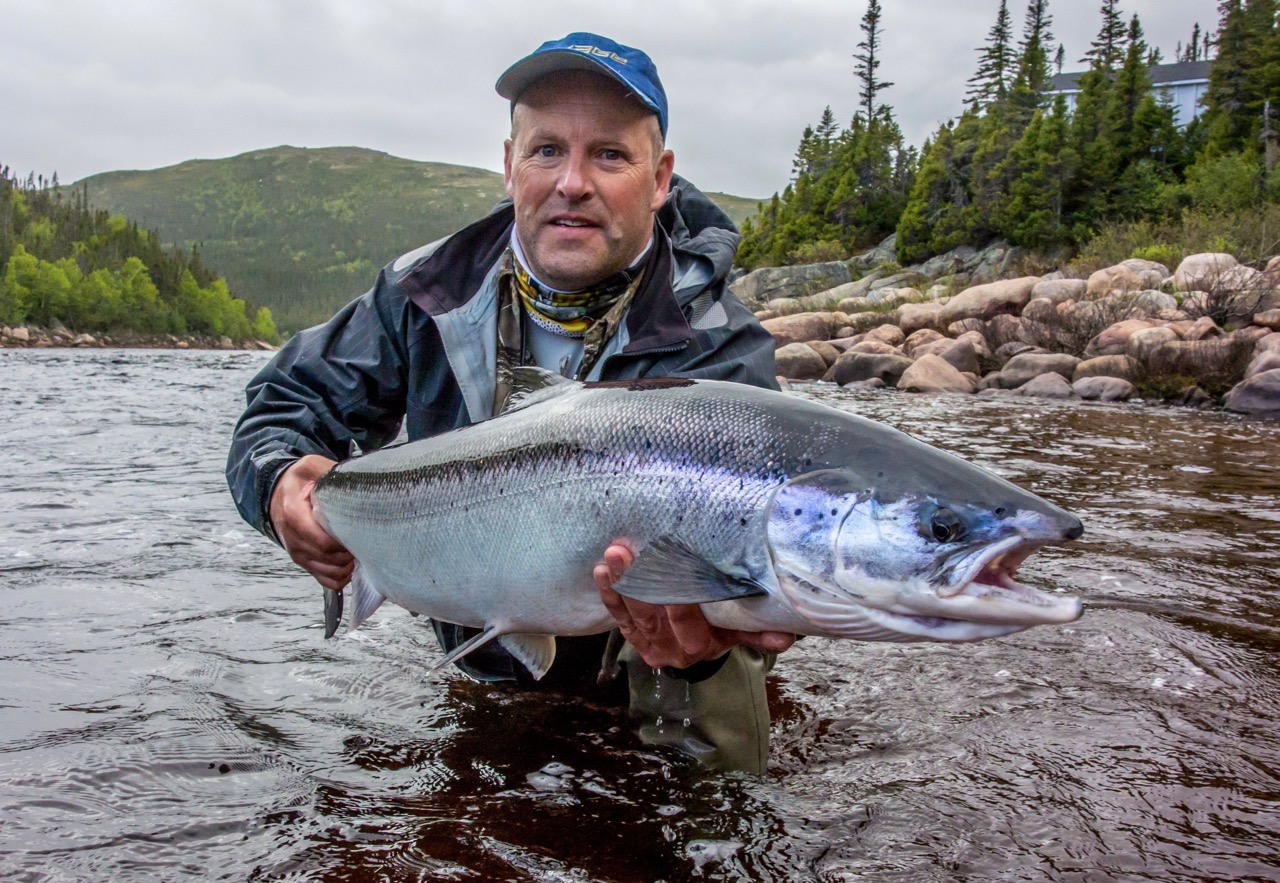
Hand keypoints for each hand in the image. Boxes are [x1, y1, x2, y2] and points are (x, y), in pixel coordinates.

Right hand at [269, 455, 353, 590]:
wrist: (279, 493)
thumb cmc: (299, 481)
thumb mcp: (311, 467)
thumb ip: (330, 474)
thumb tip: (357, 480)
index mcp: (294, 515)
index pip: (324, 542)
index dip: (345, 542)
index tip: (359, 532)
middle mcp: (293, 538)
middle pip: (330, 559)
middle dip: (351, 553)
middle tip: (364, 539)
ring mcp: (298, 553)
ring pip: (331, 573)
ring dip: (349, 566)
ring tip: (357, 548)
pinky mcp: (305, 562)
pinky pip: (327, 581)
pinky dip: (341, 576)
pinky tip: (349, 561)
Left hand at [593, 542, 795, 668]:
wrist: (696, 649)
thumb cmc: (721, 627)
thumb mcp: (739, 630)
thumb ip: (758, 631)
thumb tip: (786, 636)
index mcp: (701, 647)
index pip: (690, 624)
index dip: (679, 601)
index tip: (671, 570)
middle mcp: (672, 650)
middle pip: (654, 616)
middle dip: (638, 582)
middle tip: (626, 552)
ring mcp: (649, 644)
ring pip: (634, 613)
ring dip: (620, 583)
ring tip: (613, 554)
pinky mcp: (633, 637)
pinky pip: (618, 616)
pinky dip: (609, 594)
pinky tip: (601, 572)